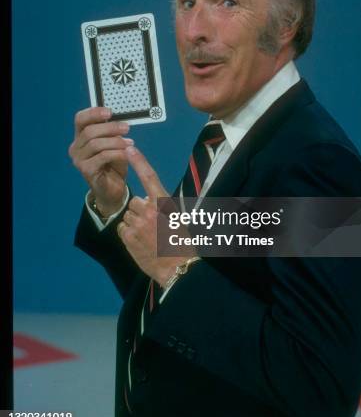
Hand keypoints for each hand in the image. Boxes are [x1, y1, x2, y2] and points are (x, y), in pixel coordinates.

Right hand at [68, 107, 133, 215]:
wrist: (113, 189)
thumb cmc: (113, 164)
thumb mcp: (114, 144)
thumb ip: (113, 132)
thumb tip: (122, 120)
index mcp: (80, 137)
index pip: (80, 119)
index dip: (93, 113)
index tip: (109, 111)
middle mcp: (76, 147)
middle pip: (89, 131)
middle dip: (110, 127)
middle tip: (126, 128)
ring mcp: (79, 160)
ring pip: (95, 144)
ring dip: (115, 141)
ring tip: (130, 143)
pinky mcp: (86, 171)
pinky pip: (102, 157)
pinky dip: (117, 153)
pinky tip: (127, 153)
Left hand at [117, 146, 189, 286]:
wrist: (178, 267)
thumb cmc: (181, 242)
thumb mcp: (177, 218)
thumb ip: (161, 207)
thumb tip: (148, 201)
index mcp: (164, 203)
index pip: (149, 177)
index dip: (139, 161)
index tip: (130, 148)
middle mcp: (148, 210)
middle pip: (135, 202)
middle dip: (140, 211)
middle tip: (153, 225)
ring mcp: (136, 223)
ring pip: (128, 215)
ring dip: (134, 222)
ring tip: (148, 236)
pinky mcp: (127, 236)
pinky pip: (122, 228)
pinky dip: (128, 233)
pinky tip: (140, 242)